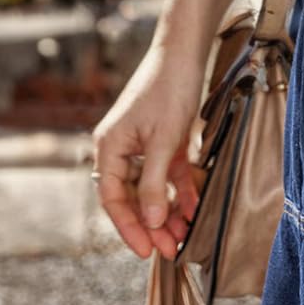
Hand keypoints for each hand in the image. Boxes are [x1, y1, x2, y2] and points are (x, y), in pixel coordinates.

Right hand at [90, 45, 206, 261]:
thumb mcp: (163, 141)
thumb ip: (154, 183)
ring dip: (168, 213)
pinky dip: (181, 192)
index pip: (113, 199)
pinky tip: (193, 210)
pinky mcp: (165, 141)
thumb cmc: (168, 89)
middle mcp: (122, 150)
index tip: (145, 250)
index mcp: (110, 148)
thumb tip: (151, 222)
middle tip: (169, 250)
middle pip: (133, 198)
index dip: (128, 227)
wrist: (185, 54)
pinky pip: (169, 175)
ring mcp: (144, 146)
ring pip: (153, 190)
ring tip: (183, 238)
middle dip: (151, 225)